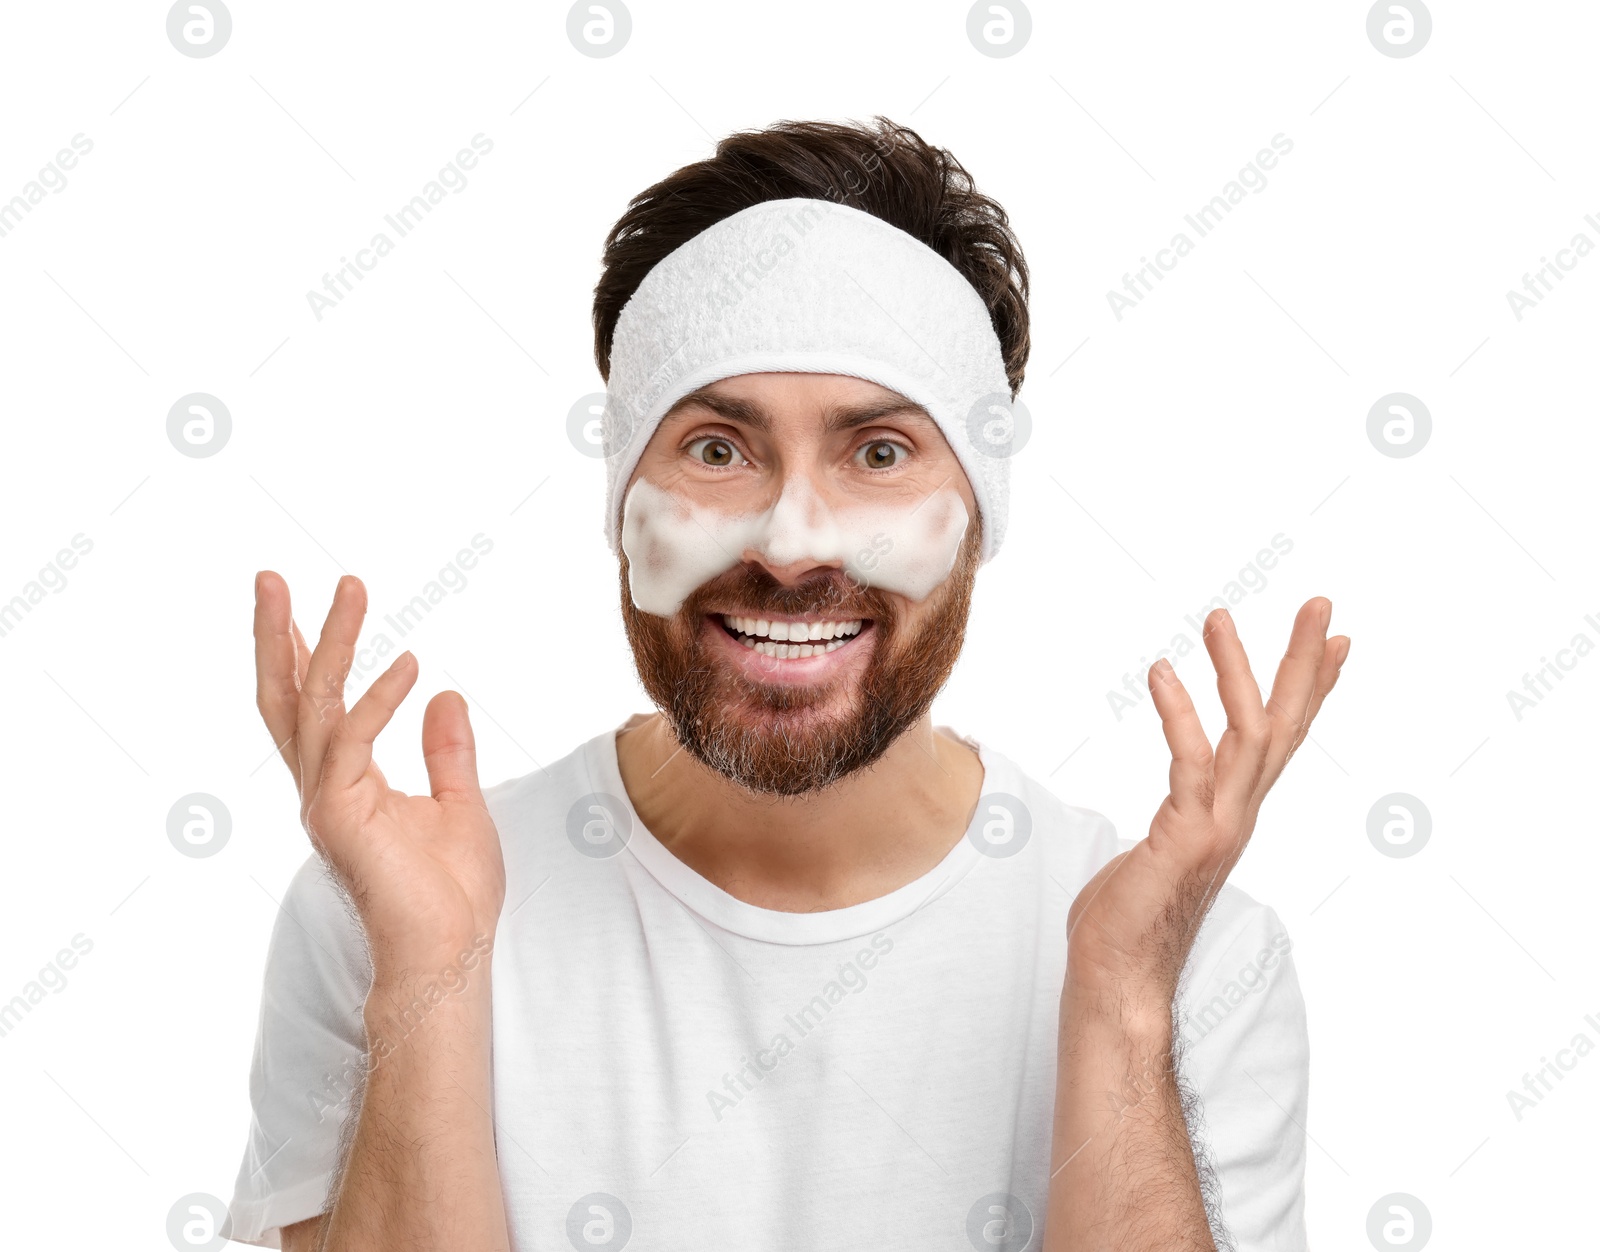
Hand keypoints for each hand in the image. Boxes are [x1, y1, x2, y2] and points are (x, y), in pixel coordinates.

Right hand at [252, 572, 505, 981]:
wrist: (450, 954)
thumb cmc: (453, 894)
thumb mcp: (460, 803)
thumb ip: (447, 751)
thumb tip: (445, 696)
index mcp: (347, 783)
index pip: (316, 707)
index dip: (310, 653)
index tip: (304, 603)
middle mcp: (325, 787)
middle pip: (288, 697)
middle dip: (280, 634)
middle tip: (271, 576)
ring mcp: (326, 802)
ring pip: (316, 705)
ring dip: (333, 642)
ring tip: (351, 586)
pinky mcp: (343, 817)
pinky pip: (354, 742)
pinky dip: (379, 699)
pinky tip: (408, 663)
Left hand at [1064, 597, 1347, 1020]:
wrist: (1119, 981)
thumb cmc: (1126, 918)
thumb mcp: (1162, 848)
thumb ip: (1179, 817)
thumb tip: (1179, 804)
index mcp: (1233, 813)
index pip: (1280, 739)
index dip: (1310, 688)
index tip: (1337, 642)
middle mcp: (1237, 816)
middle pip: (1284, 726)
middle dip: (1304, 664)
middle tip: (1321, 604)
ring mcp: (1217, 827)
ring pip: (1247, 736)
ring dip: (1237, 671)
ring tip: (1220, 617)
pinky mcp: (1185, 837)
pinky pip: (1190, 765)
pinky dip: (1179, 715)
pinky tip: (1164, 672)